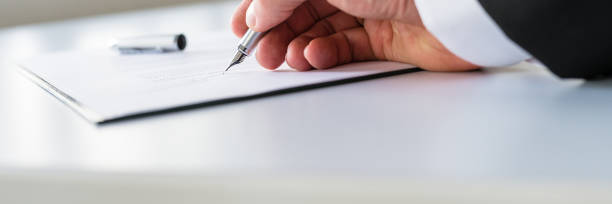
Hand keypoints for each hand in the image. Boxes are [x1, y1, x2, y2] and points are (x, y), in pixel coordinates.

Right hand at [231, 0, 477, 71]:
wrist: (456, 8)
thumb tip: (256, 14)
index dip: (261, 7)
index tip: (242, 29)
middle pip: (301, 11)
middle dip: (277, 33)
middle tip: (262, 53)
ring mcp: (369, 10)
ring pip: (320, 32)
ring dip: (299, 47)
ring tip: (291, 58)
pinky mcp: (385, 38)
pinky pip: (345, 49)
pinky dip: (326, 55)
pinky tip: (316, 57)